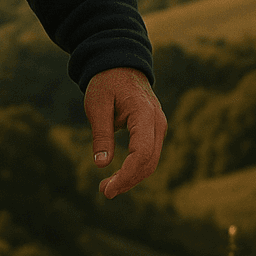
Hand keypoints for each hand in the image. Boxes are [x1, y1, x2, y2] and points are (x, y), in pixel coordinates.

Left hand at [84, 67, 167, 198]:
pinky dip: (135, 169)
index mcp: (144, 113)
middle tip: (104, 191)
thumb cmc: (106, 82)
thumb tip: (102, 165)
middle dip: (128, 181)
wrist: (121, 64)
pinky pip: (149, 155)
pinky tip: (119, 176)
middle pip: (149, 162)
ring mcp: (159, 126)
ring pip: (151, 162)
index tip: (107, 189)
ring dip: (132, 178)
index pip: (142, 153)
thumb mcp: (97, 105)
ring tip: (107, 187)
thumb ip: (101, 134)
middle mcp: (157, 122)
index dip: (127, 175)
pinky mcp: (154, 130)